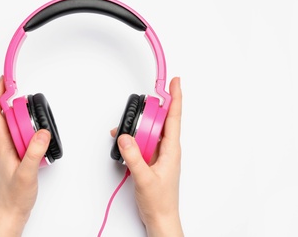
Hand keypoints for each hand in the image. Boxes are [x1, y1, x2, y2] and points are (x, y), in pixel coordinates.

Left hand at [0, 76, 50, 236]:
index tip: (5, 80)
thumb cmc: (13, 196)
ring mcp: (11, 150)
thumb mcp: (26, 174)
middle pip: (2, 115)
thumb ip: (34, 152)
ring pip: (12, 124)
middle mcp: (5, 145)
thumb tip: (42, 132)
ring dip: (18, 112)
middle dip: (8, 97)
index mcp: (3, 145)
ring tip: (28, 105)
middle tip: (18, 87)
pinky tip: (36, 129)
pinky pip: (20, 134)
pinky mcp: (18, 155)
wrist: (11, 212)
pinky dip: (27, 126)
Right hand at [112, 77, 182, 236]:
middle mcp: (167, 149)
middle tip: (140, 107)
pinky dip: (133, 140)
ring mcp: (159, 154)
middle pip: (160, 121)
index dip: (176, 97)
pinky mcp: (151, 160)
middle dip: (149, 112)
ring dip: (137, 129)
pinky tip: (125, 143)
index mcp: (171, 150)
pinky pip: (143, 143)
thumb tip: (124, 137)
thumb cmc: (160, 201)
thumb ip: (133, 157)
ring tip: (124, 131)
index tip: (175, 82)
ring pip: (149, 132)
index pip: (174, 117)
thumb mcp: (144, 178)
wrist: (160, 217)